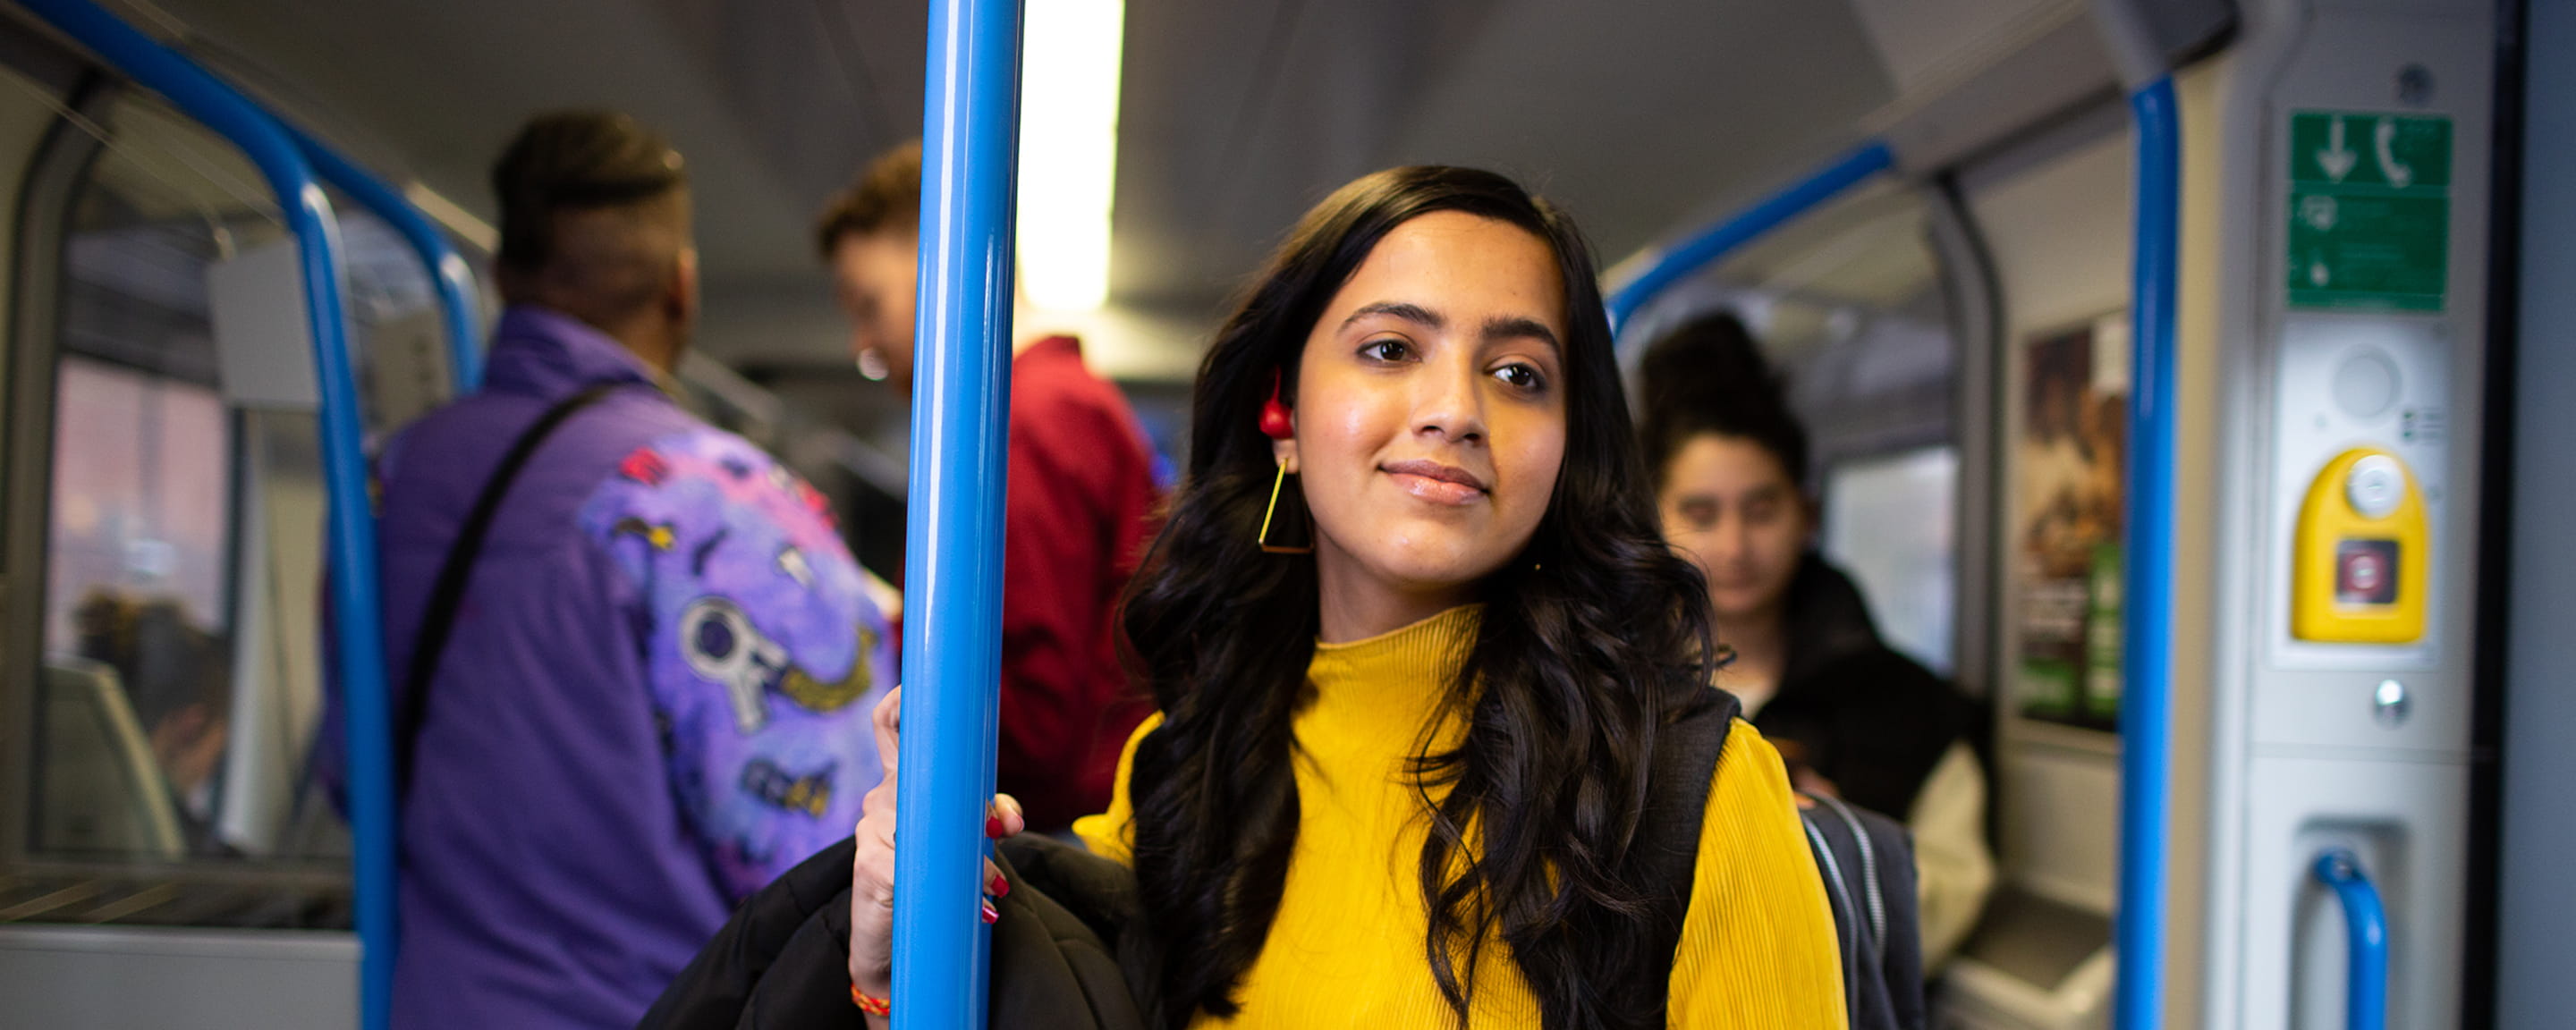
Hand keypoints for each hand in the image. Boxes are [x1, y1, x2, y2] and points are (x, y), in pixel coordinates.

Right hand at [846, 687, 1026, 1023]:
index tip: (922, 692)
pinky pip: (919, 862)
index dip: (901, 703)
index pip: (889, 728)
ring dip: (976, 857)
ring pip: (930, 819)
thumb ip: (987, 818)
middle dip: (967, 798)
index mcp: (899, 785)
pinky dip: (959, 885)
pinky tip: (978, 907)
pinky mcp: (871, 867)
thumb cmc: (926, 885)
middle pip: (916, 766)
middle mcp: (879, 801)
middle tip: (1000, 831)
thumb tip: (1009, 822)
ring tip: (993, 886)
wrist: (890, 949)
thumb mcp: (962, 844)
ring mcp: (869, 832)